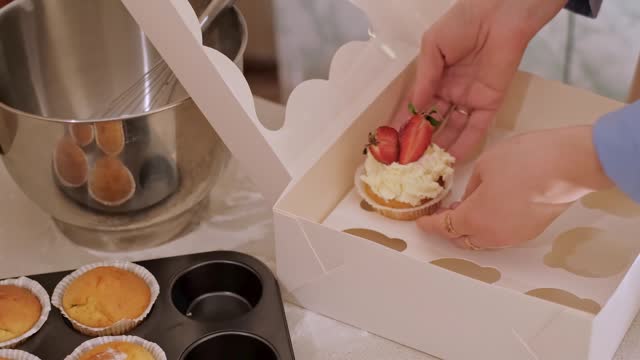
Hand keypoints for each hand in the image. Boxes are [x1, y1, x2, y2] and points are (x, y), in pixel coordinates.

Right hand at [392, 0, 565, 161]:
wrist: (499, 15)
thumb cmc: (463, 23)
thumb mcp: (433, 47)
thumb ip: (425, 78)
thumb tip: (415, 107)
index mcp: (435, 78)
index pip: (416, 107)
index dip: (404, 124)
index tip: (391, 142)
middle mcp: (451, 92)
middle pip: (433, 122)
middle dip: (421, 141)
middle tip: (408, 162)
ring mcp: (470, 99)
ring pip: (453, 129)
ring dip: (441, 148)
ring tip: (427, 167)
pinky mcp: (490, 103)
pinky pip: (477, 128)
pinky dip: (466, 144)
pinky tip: (452, 160)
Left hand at [417, 126, 613, 248]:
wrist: (569, 165)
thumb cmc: (524, 161)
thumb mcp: (485, 167)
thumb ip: (471, 189)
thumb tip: (468, 201)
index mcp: (474, 219)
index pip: (444, 227)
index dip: (429, 225)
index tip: (420, 222)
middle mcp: (492, 235)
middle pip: (462, 240)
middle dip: (449, 229)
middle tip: (443, 212)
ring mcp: (514, 237)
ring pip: (482, 241)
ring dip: (470, 229)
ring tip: (466, 208)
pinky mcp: (531, 232)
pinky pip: (501, 236)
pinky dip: (489, 227)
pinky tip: (490, 208)